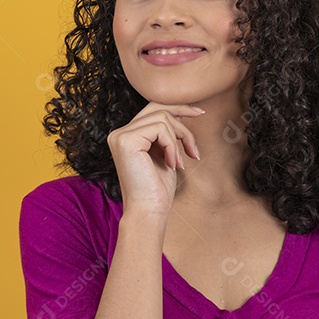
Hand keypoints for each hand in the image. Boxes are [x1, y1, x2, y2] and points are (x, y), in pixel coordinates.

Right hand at [107, 102, 203, 216]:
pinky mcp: (126, 140)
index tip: (199, 113)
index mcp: (126, 136)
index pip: (152, 109)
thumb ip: (167, 134)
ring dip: (180, 138)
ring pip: (162, 117)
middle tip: (194, 146)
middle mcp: (119, 133)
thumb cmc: (157, 189)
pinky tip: (173, 164)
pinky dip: (173, 146)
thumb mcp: (165, 154)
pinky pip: (160, 128)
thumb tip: (181, 112)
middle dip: (183, 119)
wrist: (149, 211)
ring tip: (182, 161)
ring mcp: (121, 136)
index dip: (178, 108)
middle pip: (157, 107)